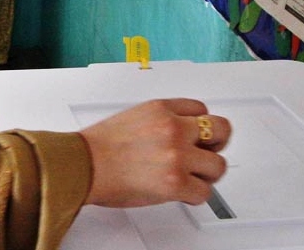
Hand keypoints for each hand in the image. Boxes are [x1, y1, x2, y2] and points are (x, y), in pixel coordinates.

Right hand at [80, 98, 230, 207]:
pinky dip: (194, 196)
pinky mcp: (176, 182)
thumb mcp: (132, 116)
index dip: (201, 125)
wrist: (82, 166)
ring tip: (191, 178)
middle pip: (221, 129)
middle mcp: (173, 128)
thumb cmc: (98, 147)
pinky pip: (204, 193)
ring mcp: (177, 155)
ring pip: (218, 165)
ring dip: (206, 174)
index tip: (199, 134)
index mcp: (161, 108)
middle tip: (208, 154)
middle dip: (216, 144)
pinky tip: (182, 193)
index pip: (201, 108)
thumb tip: (174, 135)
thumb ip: (159, 121)